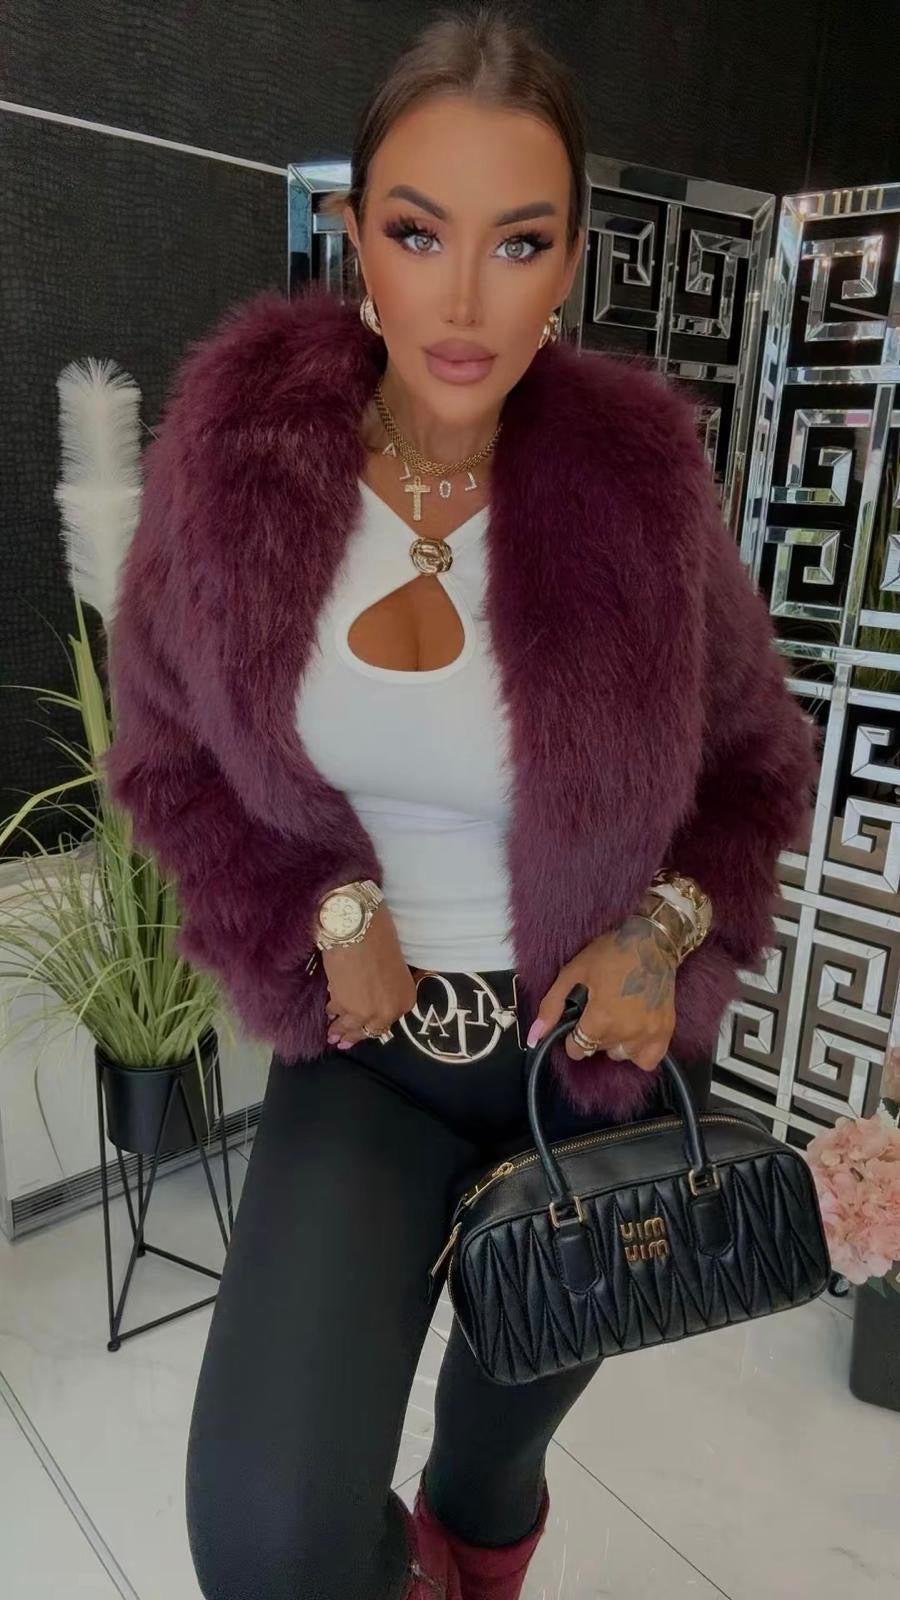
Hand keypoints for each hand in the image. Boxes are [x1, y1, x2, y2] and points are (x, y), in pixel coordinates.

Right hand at [322, 902, 416, 1048]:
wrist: (359, 929)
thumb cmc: (381, 938)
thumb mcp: (394, 968)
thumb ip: (386, 989)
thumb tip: (370, 996)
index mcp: (405, 1000)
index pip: (388, 1020)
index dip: (373, 1025)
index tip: (365, 1030)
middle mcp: (388, 1012)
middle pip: (369, 1029)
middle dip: (354, 1035)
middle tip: (342, 1041)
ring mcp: (365, 1012)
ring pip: (350, 1026)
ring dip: (338, 1030)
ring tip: (331, 1034)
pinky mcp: (342, 1005)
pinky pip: (335, 1012)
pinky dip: (331, 1012)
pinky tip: (328, 1013)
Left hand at [528, 915, 677, 1071]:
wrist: (652, 942)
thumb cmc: (610, 953)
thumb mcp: (573, 973)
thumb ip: (552, 1007)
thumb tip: (534, 1038)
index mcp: (602, 1019)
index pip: (578, 1049)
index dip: (573, 1035)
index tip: (579, 1019)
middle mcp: (626, 1032)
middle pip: (598, 1049)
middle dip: (594, 1033)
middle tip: (600, 1008)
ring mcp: (648, 1034)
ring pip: (620, 1055)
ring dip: (615, 1042)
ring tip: (618, 1017)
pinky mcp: (665, 1032)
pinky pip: (647, 1060)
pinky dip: (638, 1052)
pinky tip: (633, 1032)